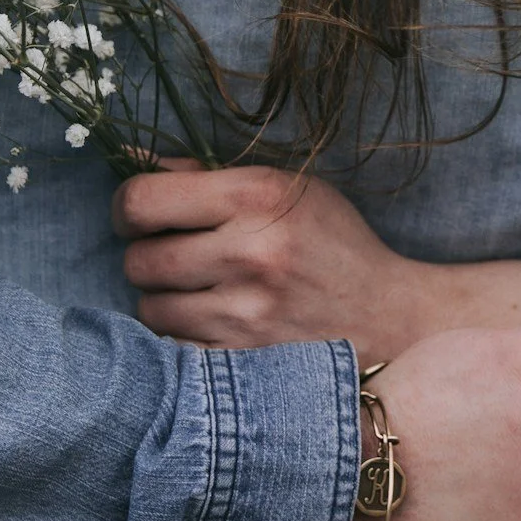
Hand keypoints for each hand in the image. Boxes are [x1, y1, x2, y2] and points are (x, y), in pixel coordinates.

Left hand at [114, 163, 520, 364]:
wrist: (392, 321)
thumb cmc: (334, 247)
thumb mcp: (286, 191)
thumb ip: (207, 176)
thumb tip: (129, 158)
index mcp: (256, 197)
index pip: (140, 201)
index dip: (128, 210)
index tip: (141, 218)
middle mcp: (249, 253)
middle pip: (138, 260)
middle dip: (150, 258)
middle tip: (179, 259)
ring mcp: (245, 314)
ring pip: (150, 308)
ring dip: (166, 302)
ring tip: (204, 295)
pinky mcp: (244, 362)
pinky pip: (173, 349)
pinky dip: (184, 339)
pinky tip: (216, 327)